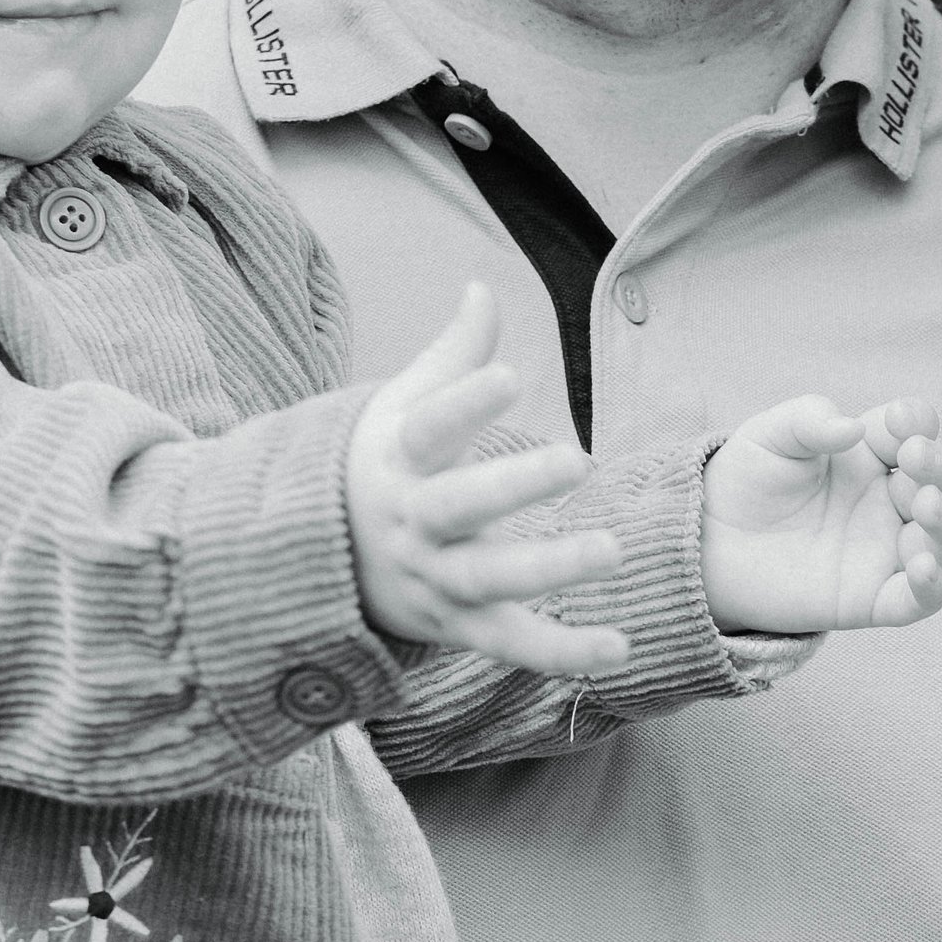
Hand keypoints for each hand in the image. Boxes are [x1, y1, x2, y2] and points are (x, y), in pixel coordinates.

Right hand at [345, 284, 629, 672]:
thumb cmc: (385, 468)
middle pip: (459, 506)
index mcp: (398, 461)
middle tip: (576, 459)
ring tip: (611, 548)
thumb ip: (452, 356)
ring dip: (548, 569)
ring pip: (488, 580)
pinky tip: (621, 648)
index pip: (429, 429)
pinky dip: (563, 654)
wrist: (320, 566)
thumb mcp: (401, 409)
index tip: (512, 376)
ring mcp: (433, 580)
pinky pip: (511, 646)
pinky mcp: (456, 629)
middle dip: (513, 486)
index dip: (465, 403)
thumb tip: (483, 286)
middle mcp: (413, 523)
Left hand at [700, 395, 941, 633]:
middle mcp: (890, 501)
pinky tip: (923, 569)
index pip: (916, 431)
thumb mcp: (771, 436)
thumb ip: (809, 420)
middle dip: (940, 468)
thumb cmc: (747, 482)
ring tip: (926, 507)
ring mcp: (886, 550)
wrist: (709, 543)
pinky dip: (932, 587)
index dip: (917, 423)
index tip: (897, 422)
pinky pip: (919, 600)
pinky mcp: (872, 599)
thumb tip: (852, 428)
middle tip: (913, 460)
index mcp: (874, 455)